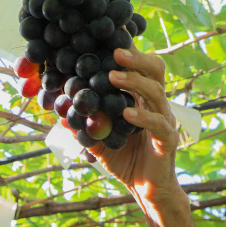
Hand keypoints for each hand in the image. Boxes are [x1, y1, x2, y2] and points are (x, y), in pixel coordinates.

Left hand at [88, 45, 182, 205]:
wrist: (144, 188)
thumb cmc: (123, 158)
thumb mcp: (97, 137)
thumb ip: (82, 122)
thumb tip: (58, 108)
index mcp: (140, 98)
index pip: (137, 68)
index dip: (127, 52)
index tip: (107, 38)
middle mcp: (155, 104)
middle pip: (154, 71)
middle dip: (136, 58)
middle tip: (114, 52)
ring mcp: (164, 120)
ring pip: (156, 93)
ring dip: (134, 83)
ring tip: (113, 77)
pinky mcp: (167, 141)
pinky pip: (158, 125)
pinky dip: (142, 117)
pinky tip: (126, 113)